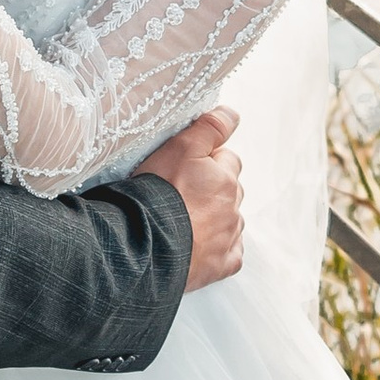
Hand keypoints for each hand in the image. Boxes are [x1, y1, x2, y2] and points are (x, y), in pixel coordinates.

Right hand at [139, 104, 243, 288]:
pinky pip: (230, 255)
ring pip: (230, 222)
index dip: (207, 161)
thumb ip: (209, 128)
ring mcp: (229, 239)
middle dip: (214, 190)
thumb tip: (233, 114)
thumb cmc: (158, 196)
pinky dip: (218, 250)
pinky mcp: (221, 266)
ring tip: (184, 222)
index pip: (227, 159)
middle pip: (231, 191)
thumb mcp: (180, 148)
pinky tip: (198, 247)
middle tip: (181, 195)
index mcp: (225, 179)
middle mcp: (233, 208)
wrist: (146, 247)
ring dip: (215, 219)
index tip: (185, 168)